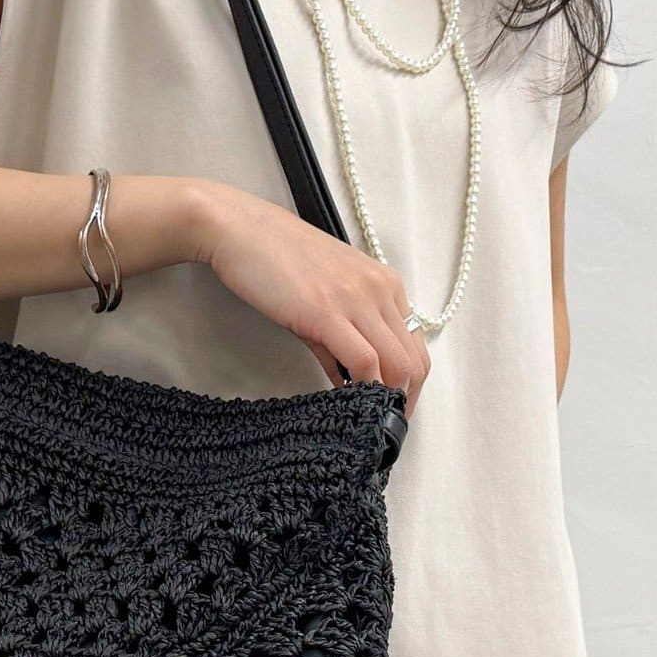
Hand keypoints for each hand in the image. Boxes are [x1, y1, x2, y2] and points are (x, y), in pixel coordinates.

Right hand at [189, 180, 430, 409]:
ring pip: (397, 364)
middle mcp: (379, 290)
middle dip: (404, 402)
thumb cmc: (274, 258)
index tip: (393, 410)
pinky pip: (364, 360)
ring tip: (367, 421)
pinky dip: (362, 388)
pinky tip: (346, 401)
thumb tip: (348, 379)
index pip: (416, 346)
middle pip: (415, 361)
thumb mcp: (321, 296)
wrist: (239, 229)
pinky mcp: (327, 311)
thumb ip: (340, 337)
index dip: (410, 386)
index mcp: (384, 284)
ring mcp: (356, 299)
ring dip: (386, 400)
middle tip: (383, 428)